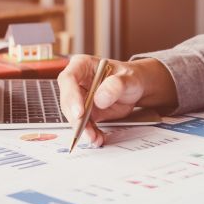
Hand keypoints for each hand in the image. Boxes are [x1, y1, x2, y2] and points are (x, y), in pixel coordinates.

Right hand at [57, 55, 176, 146]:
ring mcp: (80, 98)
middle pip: (68, 100)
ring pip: (74, 115)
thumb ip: (116, 85)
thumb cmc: (130, 77)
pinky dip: (91, 133)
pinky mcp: (86, 113)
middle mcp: (77, 82)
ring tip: (94, 137)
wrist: (136, 88)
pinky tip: (98, 138)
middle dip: (75, 118)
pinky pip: (85, 124)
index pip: (68, 79)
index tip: (79, 112)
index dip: (71, 96)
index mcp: (82, 65)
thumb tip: (100, 98)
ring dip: (83, 129)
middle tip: (85, 130)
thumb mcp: (129, 78)